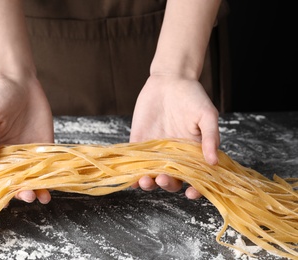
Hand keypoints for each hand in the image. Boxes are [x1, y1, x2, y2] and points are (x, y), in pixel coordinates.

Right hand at [0, 77, 53, 203]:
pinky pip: (49, 162)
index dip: (0, 188)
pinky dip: (52, 174)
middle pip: (17, 179)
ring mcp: (30, 151)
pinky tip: (55, 184)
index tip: (5, 198)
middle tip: (28, 196)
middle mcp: (12, 155)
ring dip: (38, 188)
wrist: (22, 82)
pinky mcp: (46, 144)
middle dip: (22, 190)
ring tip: (42, 197)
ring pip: (34, 175)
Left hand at [129, 74, 219, 198]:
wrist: (170, 80)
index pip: (195, 178)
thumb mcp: (207, 115)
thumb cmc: (193, 97)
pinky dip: (131, 171)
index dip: (195, 189)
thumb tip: (214, 162)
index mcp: (192, 153)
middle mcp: (173, 156)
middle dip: (167, 185)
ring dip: (147, 182)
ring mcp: (155, 151)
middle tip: (163, 179)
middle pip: (171, 180)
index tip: (191, 193)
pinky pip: (134, 160)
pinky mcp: (139, 142)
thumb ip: (210, 137)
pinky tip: (130, 177)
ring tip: (145, 181)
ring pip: (151, 174)